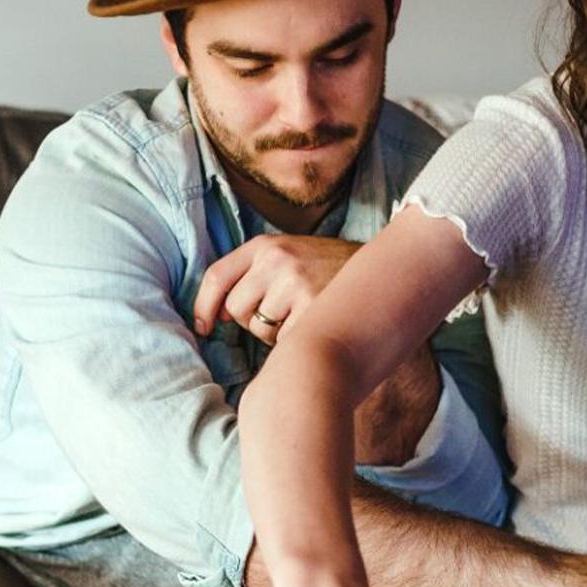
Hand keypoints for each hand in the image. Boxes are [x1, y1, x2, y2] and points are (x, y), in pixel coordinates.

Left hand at [193, 236, 358, 344]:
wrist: (383, 270)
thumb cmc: (328, 271)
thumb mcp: (289, 255)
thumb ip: (254, 275)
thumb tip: (216, 315)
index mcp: (266, 245)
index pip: (218, 276)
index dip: (203, 306)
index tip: (204, 328)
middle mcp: (277, 261)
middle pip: (236, 309)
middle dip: (251, 320)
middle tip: (280, 313)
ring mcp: (296, 285)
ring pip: (260, 329)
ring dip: (275, 333)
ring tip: (302, 315)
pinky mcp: (314, 309)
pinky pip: (286, 341)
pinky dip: (297, 341)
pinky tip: (316, 325)